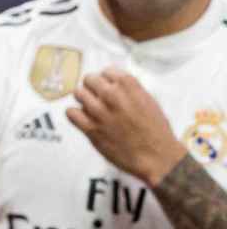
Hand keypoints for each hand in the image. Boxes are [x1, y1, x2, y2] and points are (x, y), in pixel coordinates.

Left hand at [66, 68, 186, 186]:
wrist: (156, 157)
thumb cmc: (156, 131)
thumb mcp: (148, 101)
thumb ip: (129, 90)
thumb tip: (114, 84)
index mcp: (128, 86)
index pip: (106, 71)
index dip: (106, 80)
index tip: (107, 86)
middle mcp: (112, 95)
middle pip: (89, 80)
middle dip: (93, 87)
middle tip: (97, 97)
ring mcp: (99, 111)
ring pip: (77, 94)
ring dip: (83, 100)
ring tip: (91, 108)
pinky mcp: (90, 128)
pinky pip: (70, 113)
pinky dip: (75, 115)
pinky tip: (83, 119)